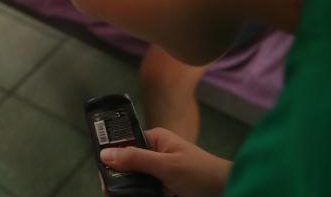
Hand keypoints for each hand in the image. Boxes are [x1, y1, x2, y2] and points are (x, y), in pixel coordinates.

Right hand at [100, 127, 230, 196]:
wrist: (228, 191)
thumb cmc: (200, 173)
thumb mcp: (166, 165)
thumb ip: (136, 159)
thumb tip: (104, 153)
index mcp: (155, 139)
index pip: (125, 143)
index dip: (111, 156)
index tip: (101, 172)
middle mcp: (155, 153)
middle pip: (127, 165)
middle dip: (117, 177)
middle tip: (108, 190)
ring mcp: (160, 173)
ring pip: (135, 181)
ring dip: (127, 189)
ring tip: (115, 195)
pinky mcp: (164, 188)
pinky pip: (145, 190)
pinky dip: (138, 194)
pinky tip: (128, 196)